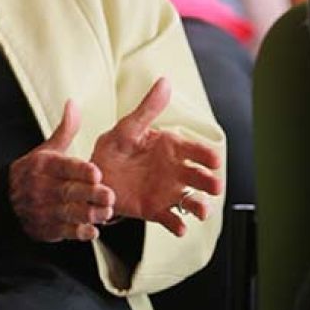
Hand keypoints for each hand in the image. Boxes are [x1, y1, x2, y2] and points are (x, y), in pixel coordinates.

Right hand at [9, 100, 115, 242]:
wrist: (4, 202)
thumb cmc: (33, 173)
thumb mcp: (45, 150)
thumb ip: (65, 130)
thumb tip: (73, 103)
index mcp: (44, 165)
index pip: (63, 167)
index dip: (79, 170)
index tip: (96, 172)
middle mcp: (42, 187)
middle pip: (68, 191)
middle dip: (90, 194)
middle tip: (110, 195)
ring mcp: (43, 209)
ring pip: (68, 212)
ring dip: (88, 214)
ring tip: (106, 212)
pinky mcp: (46, 228)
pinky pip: (64, 231)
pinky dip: (78, 232)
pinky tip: (93, 230)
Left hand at [92, 77, 224, 235]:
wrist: (94, 175)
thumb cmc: (114, 147)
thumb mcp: (128, 126)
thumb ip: (148, 109)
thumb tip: (165, 81)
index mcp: (172, 147)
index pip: (195, 150)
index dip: (206, 155)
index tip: (214, 160)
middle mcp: (175, 170)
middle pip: (199, 177)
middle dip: (209, 182)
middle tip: (215, 186)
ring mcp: (167, 191)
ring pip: (191, 200)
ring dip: (200, 206)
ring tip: (202, 211)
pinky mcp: (156, 210)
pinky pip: (170, 219)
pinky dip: (177, 225)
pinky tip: (179, 228)